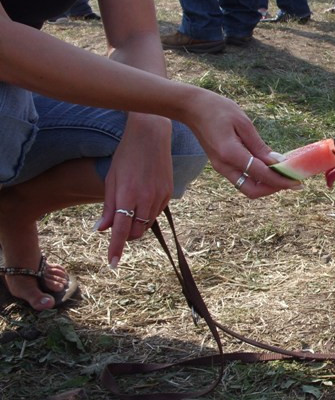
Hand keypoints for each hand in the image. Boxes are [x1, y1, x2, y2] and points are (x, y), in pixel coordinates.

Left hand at [97, 115, 173, 267]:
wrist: (151, 136)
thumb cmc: (126, 155)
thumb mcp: (111, 179)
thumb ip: (107, 206)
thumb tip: (101, 229)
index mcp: (127, 195)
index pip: (120, 230)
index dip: (115, 248)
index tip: (113, 263)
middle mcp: (145, 199)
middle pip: (135, 232)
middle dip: (125, 235)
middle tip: (117, 226)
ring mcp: (159, 197)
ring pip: (147, 224)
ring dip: (136, 225)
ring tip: (130, 209)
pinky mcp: (169, 193)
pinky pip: (157, 212)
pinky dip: (147, 213)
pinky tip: (143, 198)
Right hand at [183, 93, 301, 197]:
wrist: (191, 108)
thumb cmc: (217, 109)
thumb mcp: (243, 123)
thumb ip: (259, 146)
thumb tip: (278, 162)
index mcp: (230, 154)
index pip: (261, 175)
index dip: (281, 180)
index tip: (297, 182)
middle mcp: (224, 166)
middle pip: (252, 191)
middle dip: (273, 189)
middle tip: (290, 181)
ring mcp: (221, 168)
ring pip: (247, 187)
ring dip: (266, 185)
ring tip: (283, 174)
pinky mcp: (221, 165)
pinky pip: (242, 178)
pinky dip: (257, 178)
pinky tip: (269, 167)